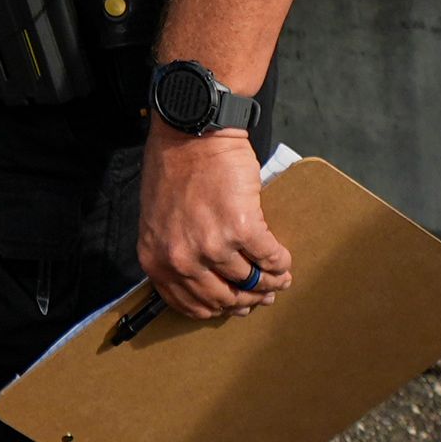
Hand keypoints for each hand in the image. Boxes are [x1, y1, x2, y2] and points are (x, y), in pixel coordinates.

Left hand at [136, 123, 293, 320]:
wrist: (191, 132)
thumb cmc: (172, 167)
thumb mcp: (156, 218)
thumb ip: (174, 250)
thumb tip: (205, 278)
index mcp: (157, 259)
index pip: (190, 304)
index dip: (217, 309)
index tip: (232, 306)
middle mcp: (182, 259)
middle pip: (223, 299)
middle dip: (247, 300)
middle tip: (262, 295)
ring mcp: (212, 246)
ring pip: (250, 281)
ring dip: (270, 282)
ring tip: (280, 278)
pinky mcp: (242, 229)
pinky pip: (270, 258)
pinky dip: (281, 262)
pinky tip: (284, 259)